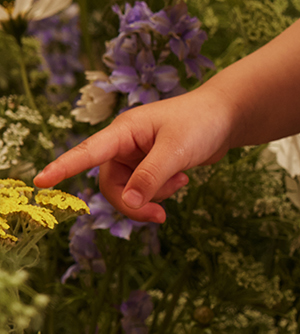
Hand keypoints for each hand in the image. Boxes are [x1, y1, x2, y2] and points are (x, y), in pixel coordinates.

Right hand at [34, 86, 233, 223]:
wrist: (224, 118)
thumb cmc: (199, 123)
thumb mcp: (175, 150)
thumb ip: (151, 177)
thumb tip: (131, 204)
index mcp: (123, 131)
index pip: (87, 152)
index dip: (64, 167)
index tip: (41, 181)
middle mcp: (124, 144)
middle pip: (111, 185)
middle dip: (133, 203)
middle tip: (160, 215)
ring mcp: (136, 157)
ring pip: (130, 192)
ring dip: (154, 197)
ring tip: (181, 181)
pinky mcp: (150, 167)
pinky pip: (146, 191)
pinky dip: (163, 192)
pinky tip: (184, 178)